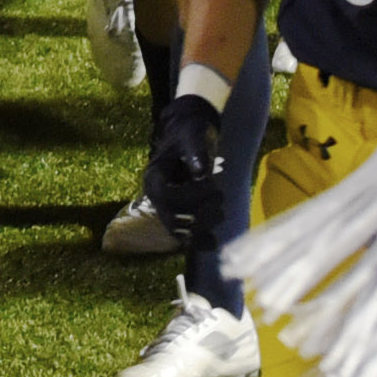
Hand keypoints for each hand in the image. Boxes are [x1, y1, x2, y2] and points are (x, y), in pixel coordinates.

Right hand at [143, 83, 228, 234]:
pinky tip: (213, 243)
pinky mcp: (180, 215)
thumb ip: (196, 152)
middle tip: (220, 197)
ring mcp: (167, 207)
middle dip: (199, 213)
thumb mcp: (192, 136)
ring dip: (203, 226)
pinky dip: (199, 241)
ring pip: (179, 231)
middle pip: (172, 218)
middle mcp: (157, 196)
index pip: (165, 197)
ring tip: (221, 210)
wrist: (190, 135)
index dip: (189, 196)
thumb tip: (201, 173)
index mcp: (155, 177)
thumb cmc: (190, 132)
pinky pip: (185, 236)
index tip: (210, 182)